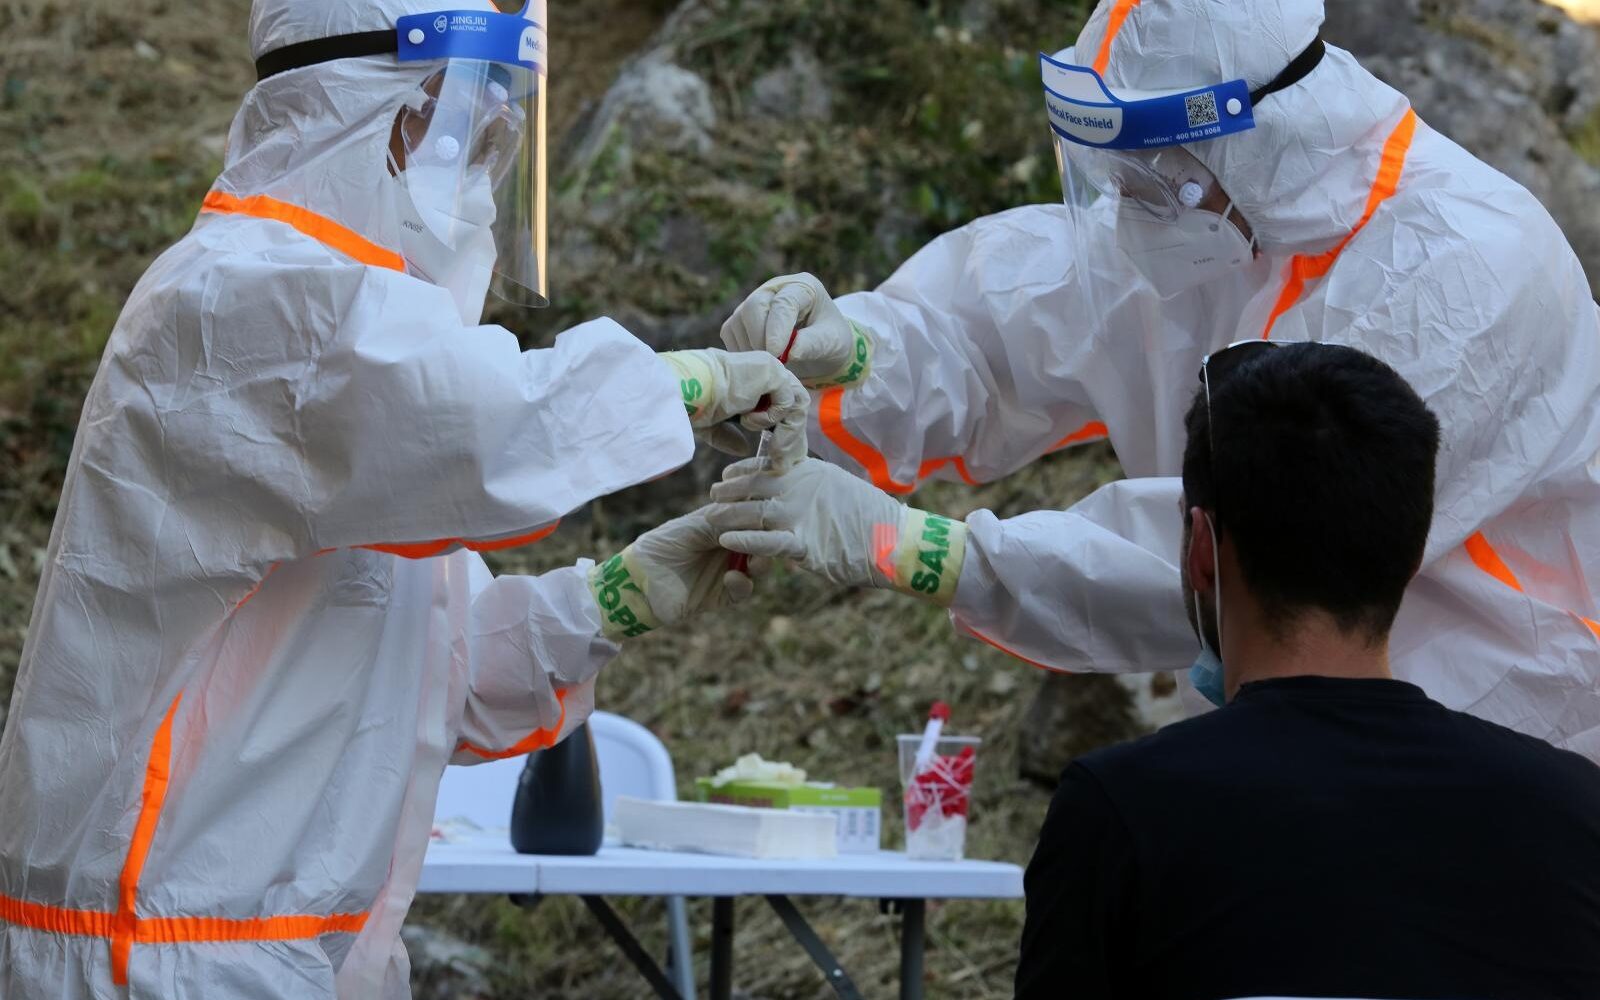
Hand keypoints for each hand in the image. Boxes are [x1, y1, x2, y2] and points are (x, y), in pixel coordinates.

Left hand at [588, 507, 761, 640]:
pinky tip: (732, 578)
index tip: (772, 511)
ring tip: (756, 560)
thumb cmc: (661, 544)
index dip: (763, 515)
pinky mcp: (722, 595)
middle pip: (762, 542)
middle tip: (770, 538)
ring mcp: (728, 571)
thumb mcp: (694, 525)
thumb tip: (758, 514)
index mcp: (723, 525)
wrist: (637, 580)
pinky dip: (742, 584)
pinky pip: (743, 591)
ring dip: (762, 562)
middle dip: (768, 540)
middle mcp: (730, 546)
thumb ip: (725, 520)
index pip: (752, 518)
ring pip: (759, 567)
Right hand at [661, 349, 808, 468]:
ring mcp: (771, 371)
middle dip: (791, 439)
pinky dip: (771, 417)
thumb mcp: (712, 425)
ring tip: (772, 451)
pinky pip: (787, 401)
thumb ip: (729, 435)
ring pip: (796, 406)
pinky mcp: (773, 372)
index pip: (781, 408)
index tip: (779, 460)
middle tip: (782, 463)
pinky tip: (748, 421)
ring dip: (785, 433)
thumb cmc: (693, 403)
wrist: (688, 389)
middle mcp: (765, 374)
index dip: (783, 435)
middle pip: (793, 408)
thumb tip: (743, 448)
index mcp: (753, 384)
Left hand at [706, 458, 967, 605]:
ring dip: (729, 515)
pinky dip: (744, 540)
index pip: (766, 465)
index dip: (742, 471)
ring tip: (710, 520)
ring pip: (754, 512)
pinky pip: (766, 541)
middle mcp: (802, 488)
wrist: (895, 541)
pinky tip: (726, 540)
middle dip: (729, 492)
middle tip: (712, 498)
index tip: (726, 476)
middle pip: (754, 487)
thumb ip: (813, 487)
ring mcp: (802, 514)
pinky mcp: (805, 543)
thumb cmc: (870, 517)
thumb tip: (795, 486)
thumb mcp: (839, 488)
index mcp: (810, 472)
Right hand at [720, 273, 871, 387]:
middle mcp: (775, 289)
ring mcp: (755, 302)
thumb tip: (789, 353)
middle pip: (754, 306)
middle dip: (760, 338)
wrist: (821, 347)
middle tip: (774, 363)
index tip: (776, 353)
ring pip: (739, 321)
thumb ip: (812, 344)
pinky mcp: (741, 318)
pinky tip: (760, 362)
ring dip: (751, 348)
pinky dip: (742, 351)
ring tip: (772, 366)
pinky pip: (730, 333)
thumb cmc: (830, 341)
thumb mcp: (831, 342)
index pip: (783, 303)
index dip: (777, 328)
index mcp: (802, 287)